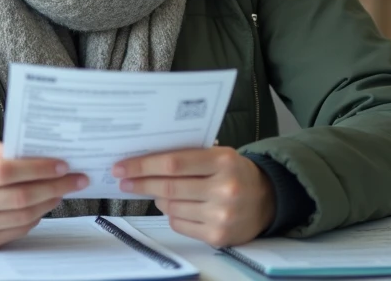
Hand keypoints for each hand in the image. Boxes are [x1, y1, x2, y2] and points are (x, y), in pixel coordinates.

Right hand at [0, 139, 88, 250]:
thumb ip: (1, 148)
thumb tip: (36, 153)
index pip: (5, 171)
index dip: (37, 169)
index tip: (62, 165)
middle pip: (19, 196)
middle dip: (54, 186)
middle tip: (76, 179)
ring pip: (23, 216)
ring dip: (49, 202)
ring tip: (62, 190)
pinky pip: (18, 230)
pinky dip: (37, 217)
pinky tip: (45, 204)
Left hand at [112, 147, 275, 246]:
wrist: (268, 200)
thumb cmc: (235, 172)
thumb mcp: (219, 155)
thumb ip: (188, 155)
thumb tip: (146, 159)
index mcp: (223, 161)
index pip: (173, 163)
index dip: (143, 166)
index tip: (122, 167)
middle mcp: (224, 188)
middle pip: (168, 187)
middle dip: (140, 183)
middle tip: (123, 180)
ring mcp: (221, 215)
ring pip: (171, 207)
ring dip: (158, 198)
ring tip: (158, 191)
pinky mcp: (217, 236)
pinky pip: (179, 224)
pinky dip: (171, 214)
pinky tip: (178, 206)